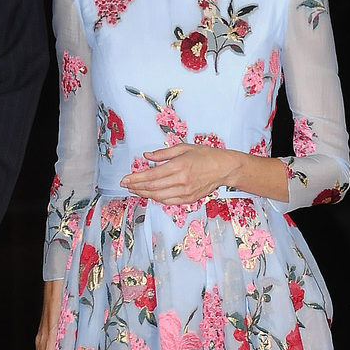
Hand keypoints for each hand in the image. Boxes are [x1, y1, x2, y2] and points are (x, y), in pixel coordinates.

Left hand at [120, 144, 238, 203]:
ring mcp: (185, 192)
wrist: (225, 168)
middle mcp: (181, 181)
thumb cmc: (206, 155)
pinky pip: (168, 201)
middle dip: (136, 186)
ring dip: (144, 194)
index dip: (135, 178)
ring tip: (134, 190)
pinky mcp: (189, 199)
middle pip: (152, 187)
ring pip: (158, 196)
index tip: (124, 179)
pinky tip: (150, 194)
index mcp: (179, 166)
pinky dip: (157, 198)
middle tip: (125, 185)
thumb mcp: (184, 148)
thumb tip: (147, 156)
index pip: (151, 175)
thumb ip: (163, 153)